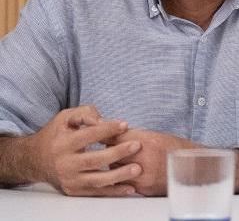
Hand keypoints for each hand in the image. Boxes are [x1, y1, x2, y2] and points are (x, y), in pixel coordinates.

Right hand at [24, 105, 141, 195]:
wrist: (34, 160)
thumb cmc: (55, 135)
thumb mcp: (65, 118)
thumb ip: (85, 113)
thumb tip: (103, 120)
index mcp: (63, 144)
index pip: (87, 136)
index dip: (107, 129)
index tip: (125, 125)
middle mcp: (65, 164)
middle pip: (94, 160)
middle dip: (117, 153)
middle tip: (137, 146)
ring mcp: (69, 179)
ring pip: (97, 180)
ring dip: (119, 175)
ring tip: (138, 168)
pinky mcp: (73, 190)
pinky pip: (96, 192)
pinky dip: (114, 191)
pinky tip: (130, 187)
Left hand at [104, 128, 198, 196]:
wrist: (193, 168)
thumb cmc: (176, 150)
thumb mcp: (157, 136)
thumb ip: (135, 135)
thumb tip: (115, 132)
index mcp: (148, 141)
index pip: (116, 137)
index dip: (109, 136)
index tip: (107, 136)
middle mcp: (145, 157)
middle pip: (113, 153)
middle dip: (111, 151)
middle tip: (114, 148)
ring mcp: (143, 174)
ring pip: (114, 169)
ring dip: (115, 165)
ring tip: (122, 161)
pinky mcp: (142, 187)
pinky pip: (121, 182)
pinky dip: (122, 177)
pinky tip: (127, 172)